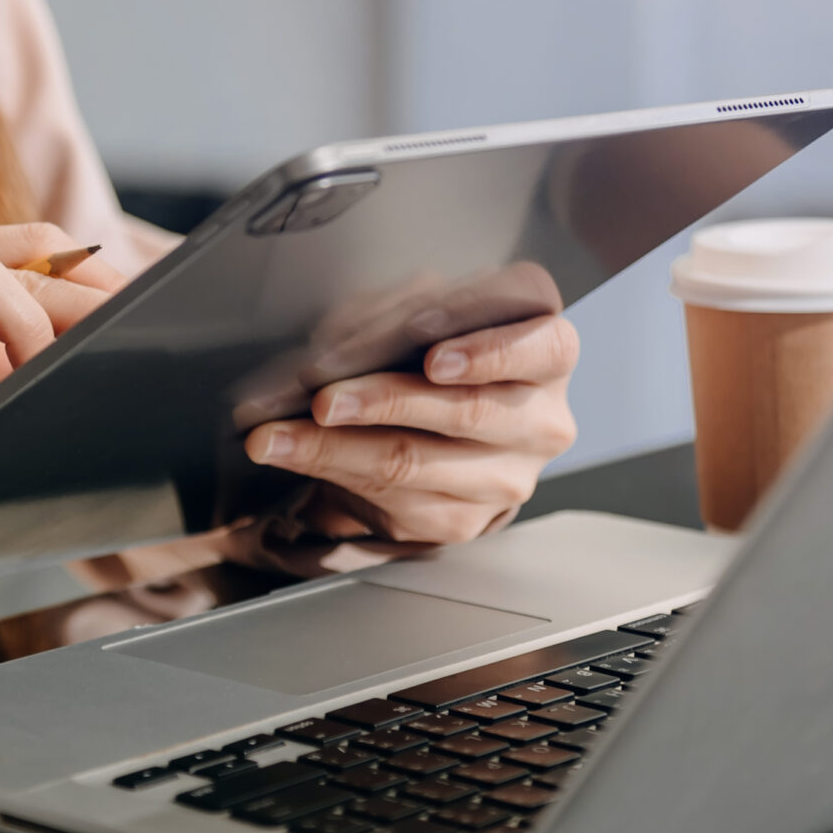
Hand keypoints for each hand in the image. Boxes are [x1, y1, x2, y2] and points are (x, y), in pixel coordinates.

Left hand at [242, 313, 578, 544]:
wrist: (435, 428)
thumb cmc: (433, 352)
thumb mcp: (423, 314)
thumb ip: (399, 314)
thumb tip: (346, 343)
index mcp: (551, 348)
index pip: (540, 342)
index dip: (486, 347)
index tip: (430, 352)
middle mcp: (543, 415)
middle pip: (469, 410)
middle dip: (387, 401)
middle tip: (326, 398)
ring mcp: (511, 474)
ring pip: (420, 460)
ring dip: (337, 445)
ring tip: (281, 433)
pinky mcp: (466, 517)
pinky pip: (392, 496)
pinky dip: (329, 468)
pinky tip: (291, 452)